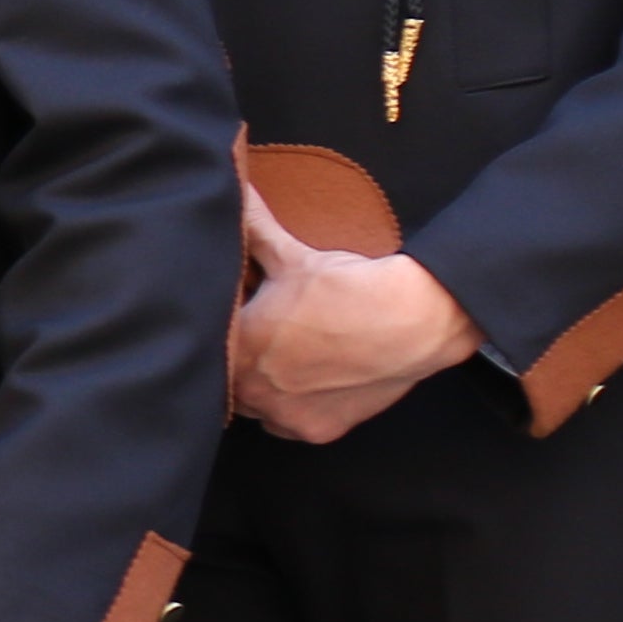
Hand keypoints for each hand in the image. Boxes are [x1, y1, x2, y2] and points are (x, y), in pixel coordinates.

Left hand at [228, 186, 480, 444]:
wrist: (412, 320)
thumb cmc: (350, 288)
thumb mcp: (294, 256)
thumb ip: (254, 228)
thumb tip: (236, 190)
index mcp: (239, 347)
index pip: (210, 348)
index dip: (220, 337)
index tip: (238, 325)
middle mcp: (254, 389)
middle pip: (229, 382)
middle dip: (239, 363)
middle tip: (262, 343)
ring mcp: (284, 415)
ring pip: (256, 406)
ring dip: (262, 389)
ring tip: (285, 362)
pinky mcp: (315, 431)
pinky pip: (288, 425)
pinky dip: (293, 408)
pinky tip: (309, 383)